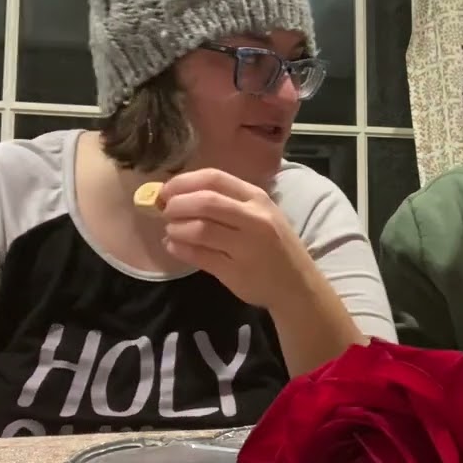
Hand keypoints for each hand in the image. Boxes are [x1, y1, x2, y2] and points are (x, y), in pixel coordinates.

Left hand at [157, 168, 310, 307]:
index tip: (167, 190)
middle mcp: (254, 219)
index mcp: (257, 198)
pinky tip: (174, 247)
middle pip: (205, 202)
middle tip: (165, 212)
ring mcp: (246, 246)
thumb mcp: (260, 214)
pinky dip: (179, 249)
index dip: (183, 182)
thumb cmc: (274, 245)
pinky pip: (199, 256)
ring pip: (199, 230)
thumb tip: (179, 194)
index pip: (214, 178)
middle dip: (176, 205)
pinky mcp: (236, 271)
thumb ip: (227, 202)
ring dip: (176, 229)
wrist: (297, 284)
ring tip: (171, 231)